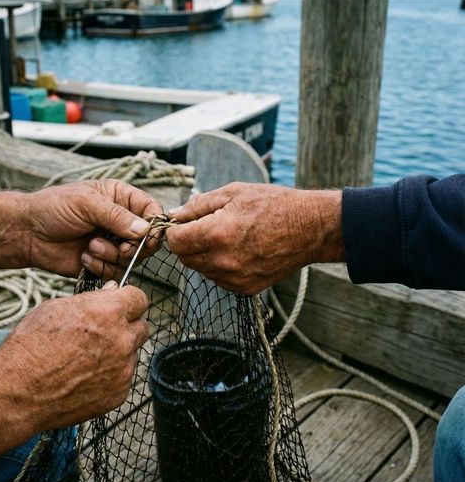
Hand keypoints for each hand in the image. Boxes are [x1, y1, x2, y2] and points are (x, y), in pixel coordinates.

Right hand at [0, 282, 148, 429]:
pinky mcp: (118, 393)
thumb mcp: (56, 308)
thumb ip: (92, 299)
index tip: (121, 305)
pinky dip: (111, 375)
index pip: (139, 298)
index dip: (129, 300)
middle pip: (141, 326)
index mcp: (108, 313)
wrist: (17, 393)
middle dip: (126, 326)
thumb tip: (112, 291)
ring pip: (133, 353)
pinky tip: (85, 376)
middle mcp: (121, 341)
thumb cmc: (30, 346)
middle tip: (104, 331)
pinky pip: (124, 377)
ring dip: (119, 351)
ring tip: (87, 357)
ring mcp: (122, 370)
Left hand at [24, 180, 161, 277]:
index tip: (147, 235)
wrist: (28, 234)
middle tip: (121, 247)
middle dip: (133, 246)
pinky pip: (116, 271)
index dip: (154, 224)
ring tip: (90, 247)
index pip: (151, 210)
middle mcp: (121, 221)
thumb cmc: (53, 208)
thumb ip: (116, 216)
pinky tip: (85, 258)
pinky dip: (102, 267)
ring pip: (133, 258)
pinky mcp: (103, 262)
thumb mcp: (86, 204)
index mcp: (121, 199)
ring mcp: (113, 243)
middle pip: (148, 239)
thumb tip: (145, 229)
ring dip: (113, 256)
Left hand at [166, 182, 343, 293]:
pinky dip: (220, 267)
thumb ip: (197, 206)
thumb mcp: (232, 193)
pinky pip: (219, 279)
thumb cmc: (272, 204)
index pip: (175, 242)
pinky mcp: (246, 288)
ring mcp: (235, 278)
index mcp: (217, 234)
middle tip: (203, 228)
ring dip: (204, 255)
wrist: (310, 228)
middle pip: (184, 258)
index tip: (183, 224)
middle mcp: (224, 260)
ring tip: (225, 237)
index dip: (174, 232)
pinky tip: (237, 250)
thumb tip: (173, 215)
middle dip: (187, 243)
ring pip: (201, 270)